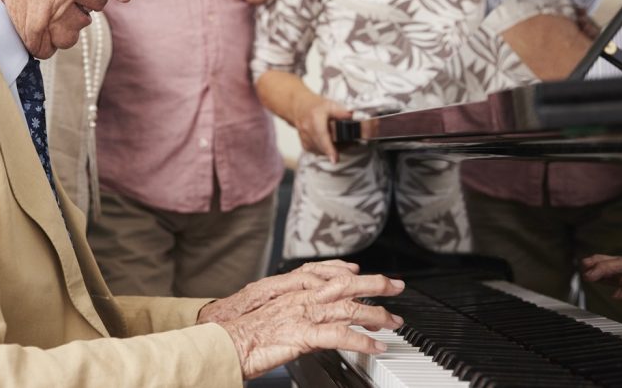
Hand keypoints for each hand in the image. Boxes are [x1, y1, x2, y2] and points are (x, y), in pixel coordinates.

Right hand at [201, 263, 405, 378]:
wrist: (224, 342)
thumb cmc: (242, 335)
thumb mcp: (274, 321)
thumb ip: (297, 319)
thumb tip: (317, 328)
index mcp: (293, 293)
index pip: (330, 277)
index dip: (352, 274)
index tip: (368, 276)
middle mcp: (301, 298)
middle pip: (346, 285)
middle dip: (375, 284)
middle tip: (397, 287)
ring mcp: (303, 314)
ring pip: (348, 307)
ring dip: (376, 314)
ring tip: (394, 322)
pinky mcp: (303, 334)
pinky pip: (339, 336)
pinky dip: (361, 340)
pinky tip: (375, 346)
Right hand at [291, 91, 351, 161]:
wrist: (299, 107)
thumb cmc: (315, 106)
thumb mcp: (330, 104)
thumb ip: (342, 112)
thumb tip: (354, 117)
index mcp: (315, 119)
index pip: (322, 136)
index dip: (329, 149)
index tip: (335, 159)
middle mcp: (308, 130)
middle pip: (323, 146)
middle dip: (338, 149)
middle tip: (350, 144)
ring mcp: (305, 139)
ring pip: (321, 151)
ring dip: (332, 150)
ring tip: (343, 143)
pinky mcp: (306, 145)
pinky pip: (318, 151)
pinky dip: (326, 150)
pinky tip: (332, 145)